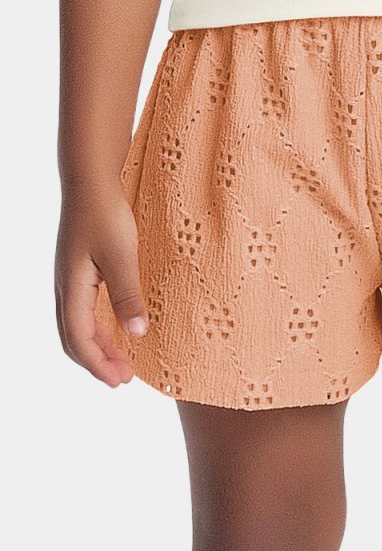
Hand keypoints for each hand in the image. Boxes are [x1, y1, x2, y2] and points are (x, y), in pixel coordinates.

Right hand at [54, 184, 148, 385]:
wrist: (91, 181)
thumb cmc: (105, 213)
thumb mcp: (122, 254)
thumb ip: (128, 294)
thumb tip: (136, 333)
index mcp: (71, 287)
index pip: (79, 338)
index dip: (98, 363)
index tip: (119, 382)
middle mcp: (65, 287)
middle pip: (74, 336)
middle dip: (97, 361)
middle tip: (124, 379)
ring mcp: (70, 278)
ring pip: (78, 324)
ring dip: (98, 345)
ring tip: (123, 360)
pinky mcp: (80, 268)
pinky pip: (84, 308)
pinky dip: (99, 326)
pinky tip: (117, 326)